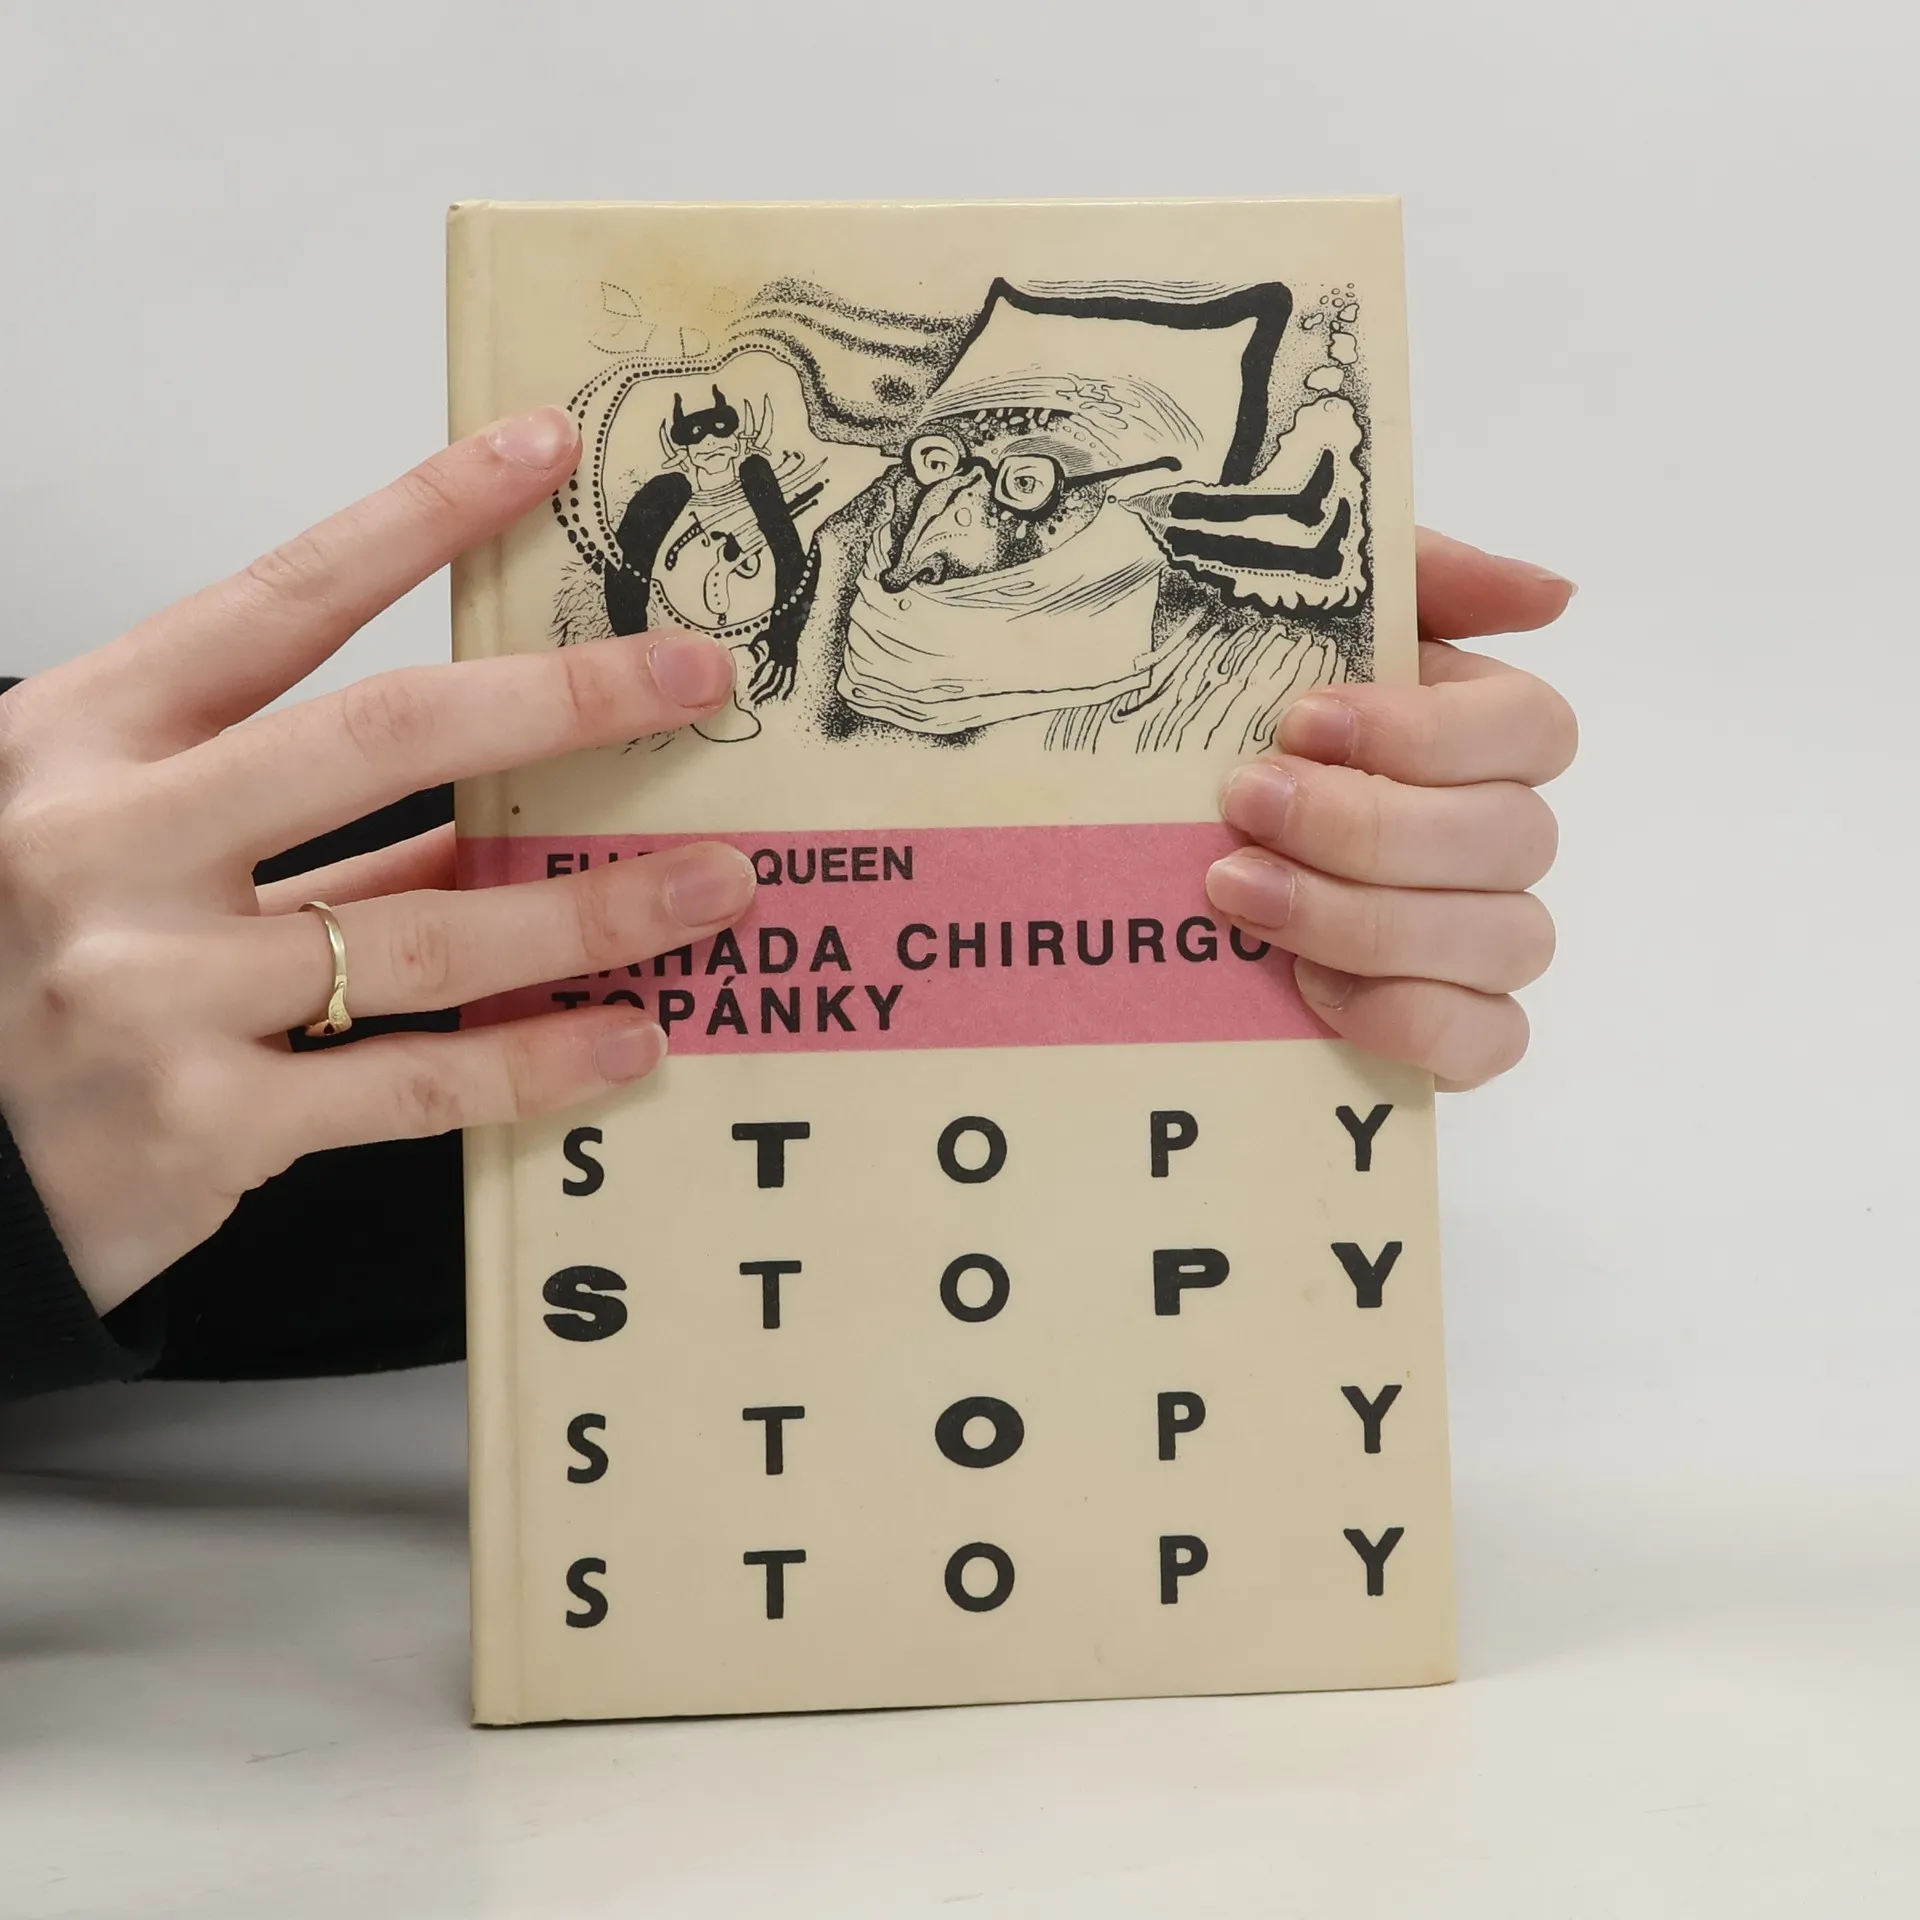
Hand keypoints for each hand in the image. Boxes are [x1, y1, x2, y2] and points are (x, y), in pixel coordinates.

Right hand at [0, 408, 756, 1313]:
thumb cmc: (21, 963)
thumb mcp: (114, 832)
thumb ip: (287, 812)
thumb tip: (502, 791)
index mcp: (83, 738)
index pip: (282, 597)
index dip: (422, 516)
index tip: (542, 452)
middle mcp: (108, 843)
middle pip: (381, 738)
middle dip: (562, 701)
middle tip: (698, 678)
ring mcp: (151, 990)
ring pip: (429, 932)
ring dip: (595, 906)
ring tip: (717, 885)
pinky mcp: (201, 1125)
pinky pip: (416, 1084)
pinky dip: (535, 1062)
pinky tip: (629, 1037)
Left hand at [1205, 530, 1576, 1089]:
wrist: (1100, 834)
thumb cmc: (1198, 698)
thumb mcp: (1275, 594)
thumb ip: (1416, 575)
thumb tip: (1549, 596)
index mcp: (1466, 727)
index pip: (1534, 730)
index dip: (1432, 733)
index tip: (1302, 723)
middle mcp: (1488, 832)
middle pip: (1516, 837)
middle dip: (1371, 826)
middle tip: (1243, 805)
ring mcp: (1473, 935)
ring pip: (1507, 938)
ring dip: (1371, 919)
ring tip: (1241, 893)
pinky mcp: (1442, 1024)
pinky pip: (1488, 1039)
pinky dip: (1412, 1020)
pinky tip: (1309, 989)